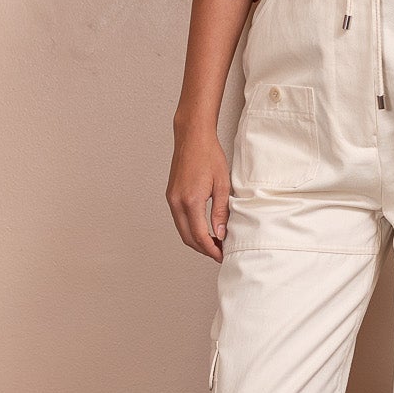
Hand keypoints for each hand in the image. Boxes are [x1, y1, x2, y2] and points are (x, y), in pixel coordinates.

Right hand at [167, 123, 230, 260]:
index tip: (222, 255)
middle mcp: (177, 202)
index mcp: (191, 200)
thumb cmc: (209, 155)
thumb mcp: (222, 184)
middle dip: (203, 249)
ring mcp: (171, 199)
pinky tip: (203, 228)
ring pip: (182, 230)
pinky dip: (190, 229)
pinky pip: (179, 219)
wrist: (192, 137)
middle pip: (187, 238)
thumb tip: (221, 233)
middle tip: (219, 252)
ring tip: (214, 242)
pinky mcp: (171, 195)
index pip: (200, 235)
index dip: (211, 249)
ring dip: (196, 240)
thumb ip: (221, 212)